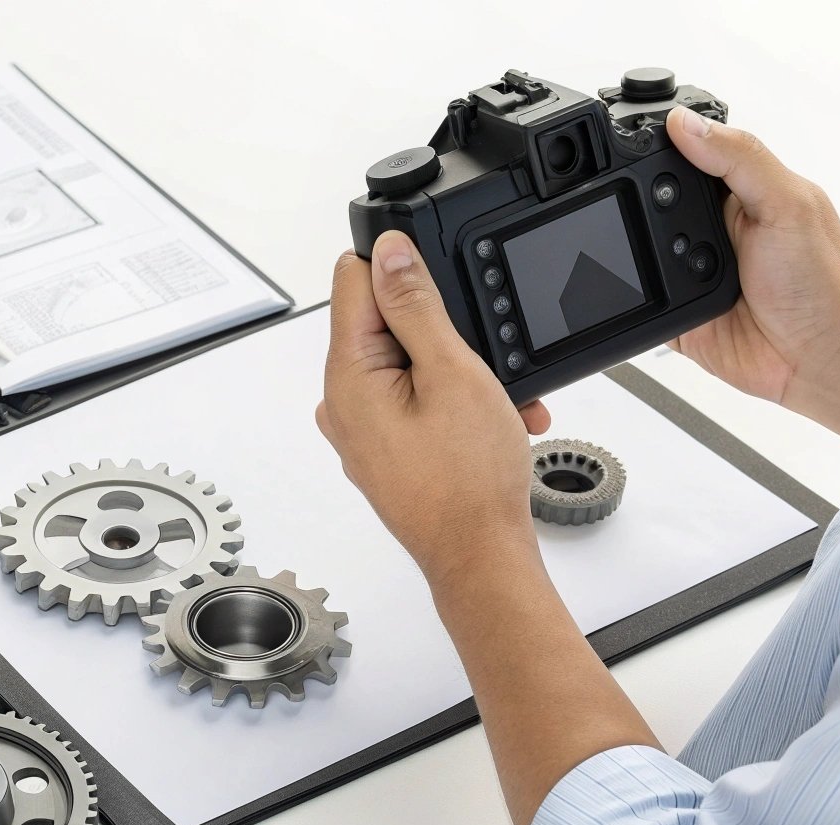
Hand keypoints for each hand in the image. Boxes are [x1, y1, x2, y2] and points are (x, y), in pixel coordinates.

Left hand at [316, 230, 548, 583]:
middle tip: (480, 361)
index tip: (441, 291)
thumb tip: (387, 253)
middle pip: (386, 323)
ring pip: (410, 366)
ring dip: (460, 370)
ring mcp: (363, 429)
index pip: (353, 281)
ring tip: (497, 401)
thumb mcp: (451, 372)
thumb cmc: (467, 482)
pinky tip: (492, 421)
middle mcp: (342, 402)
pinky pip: (417, 403)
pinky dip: (456, 403)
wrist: (480, 556)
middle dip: (443, 331)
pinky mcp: (387, 449)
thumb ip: (415, 306)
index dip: (402, 271)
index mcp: (346, 376)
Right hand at [667, 106, 839, 449]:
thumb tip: (685, 123)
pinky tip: (640, 288)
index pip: (689, 155)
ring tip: (662, 260)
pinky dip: (628, 291)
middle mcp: (712, 227)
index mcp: (740, 191)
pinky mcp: (671, 308)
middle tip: (650, 217)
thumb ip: (740, 158)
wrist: (813, 358)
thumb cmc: (819, 285)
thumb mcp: (786, 205)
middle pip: (651, 201)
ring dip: (635, 252)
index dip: (661, 147)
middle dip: (640, 206)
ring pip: (636, 247)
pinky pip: (634, 294)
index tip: (634, 143)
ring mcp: (688, 269)